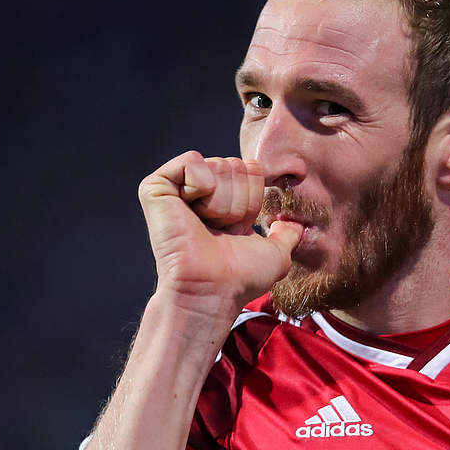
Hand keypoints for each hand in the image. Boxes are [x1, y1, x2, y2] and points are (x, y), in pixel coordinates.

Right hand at [138, 150, 302, 324]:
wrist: (212, 288)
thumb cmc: (240, 278)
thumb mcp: (276, 254)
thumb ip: (286, 234)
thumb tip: (293, 224)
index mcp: (224, 205)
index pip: (251, 171)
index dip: (253, 200)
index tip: (240, 228)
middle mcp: (200, 194)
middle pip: (236, 165)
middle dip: (237, 201)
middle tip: (221, 229)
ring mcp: (177, 190)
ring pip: (217, 165)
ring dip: (220, 201)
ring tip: (206, 225)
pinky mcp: (156, 188)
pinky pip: (192, 161)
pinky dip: (200, 186)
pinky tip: (192, 211)